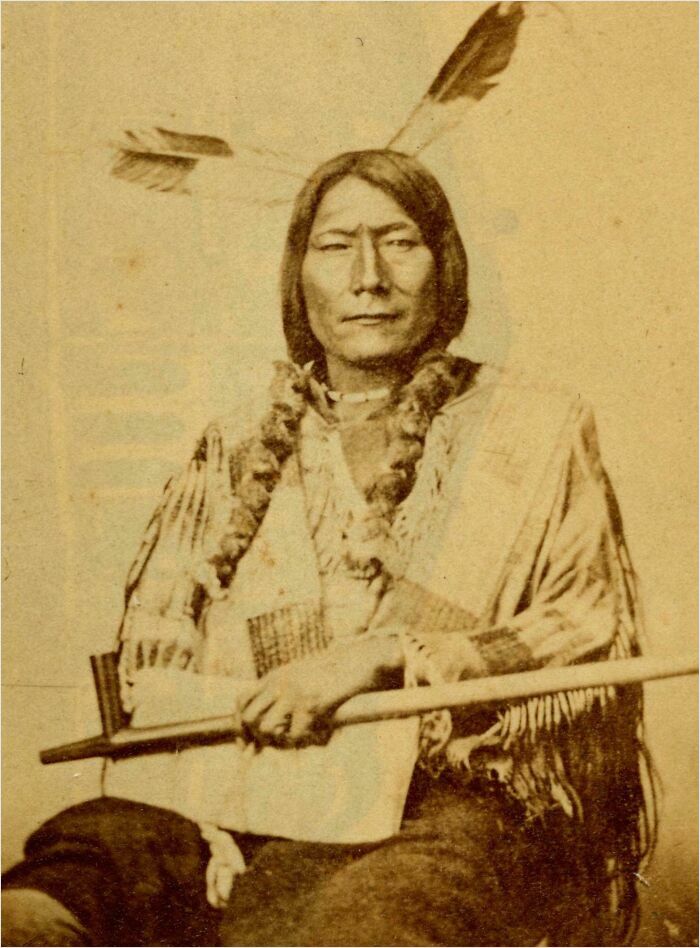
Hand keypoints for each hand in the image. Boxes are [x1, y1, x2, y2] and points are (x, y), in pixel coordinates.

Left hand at [240, 636, 401, 746]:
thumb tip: (267, 727)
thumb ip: (281, 695)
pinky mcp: (310, 704)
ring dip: (277, 741)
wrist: (353, 663)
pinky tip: (312, 734)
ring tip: (293, 738)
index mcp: (273, 677)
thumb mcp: (298, 677)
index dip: (239, 724)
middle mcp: (278, 684)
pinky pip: (295, 735)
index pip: (241, 700)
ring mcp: (292, 694)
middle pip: (249, 718)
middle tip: (271, 743)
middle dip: (255, 737)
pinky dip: (301, 740)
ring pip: (266, 728)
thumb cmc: (328, 674)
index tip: (247, 742)